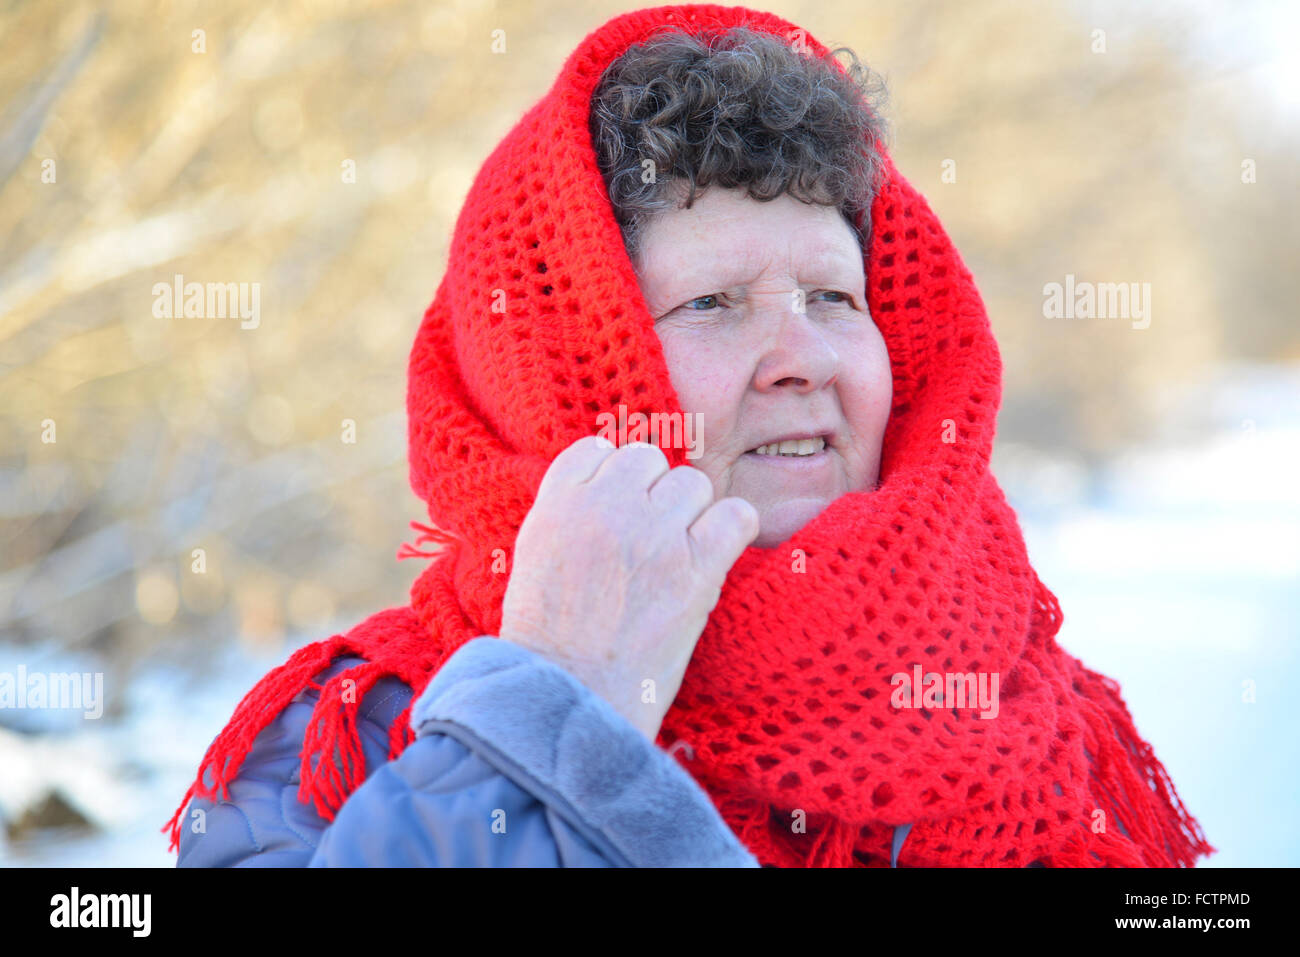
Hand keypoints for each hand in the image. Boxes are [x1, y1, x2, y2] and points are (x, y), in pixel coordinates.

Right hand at [498, 435, 758, 740]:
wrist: (572, 699)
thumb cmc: (549, 642)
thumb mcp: (533, 557)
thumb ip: (566, 511)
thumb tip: (608, 483)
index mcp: (557, 503)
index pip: (597, 449)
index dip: (611, 478)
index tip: (616, 510)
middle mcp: (606, 507)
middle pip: (648, 460)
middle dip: (651, 494)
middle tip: (648, 541)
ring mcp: (654, 534)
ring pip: (692, 484)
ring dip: (689, 515)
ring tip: (676, 557)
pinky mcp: (697, 567)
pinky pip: (736, 515)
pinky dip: (732, 530)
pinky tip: (715, 556)